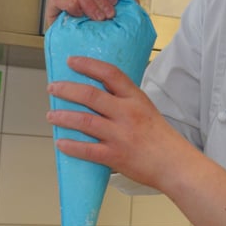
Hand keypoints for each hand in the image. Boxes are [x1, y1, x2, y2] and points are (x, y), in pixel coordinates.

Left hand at [46, 56, 189, 190]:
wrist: (174, 164)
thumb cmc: (160, 137)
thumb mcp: (145, 109)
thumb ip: (124, 101)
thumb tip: (96, 95)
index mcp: (135, 98)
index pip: (110, 73)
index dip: (88, 65)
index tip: (71, 61)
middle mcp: (127, 113)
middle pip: (90, 95)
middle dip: (66, 89)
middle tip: (53, 88)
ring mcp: (120, 135)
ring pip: (84, 121)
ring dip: (63, 117)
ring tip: (51, 115)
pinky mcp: (115, 156)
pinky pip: (87, 150)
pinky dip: (70, 146)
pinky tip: (60, 142)